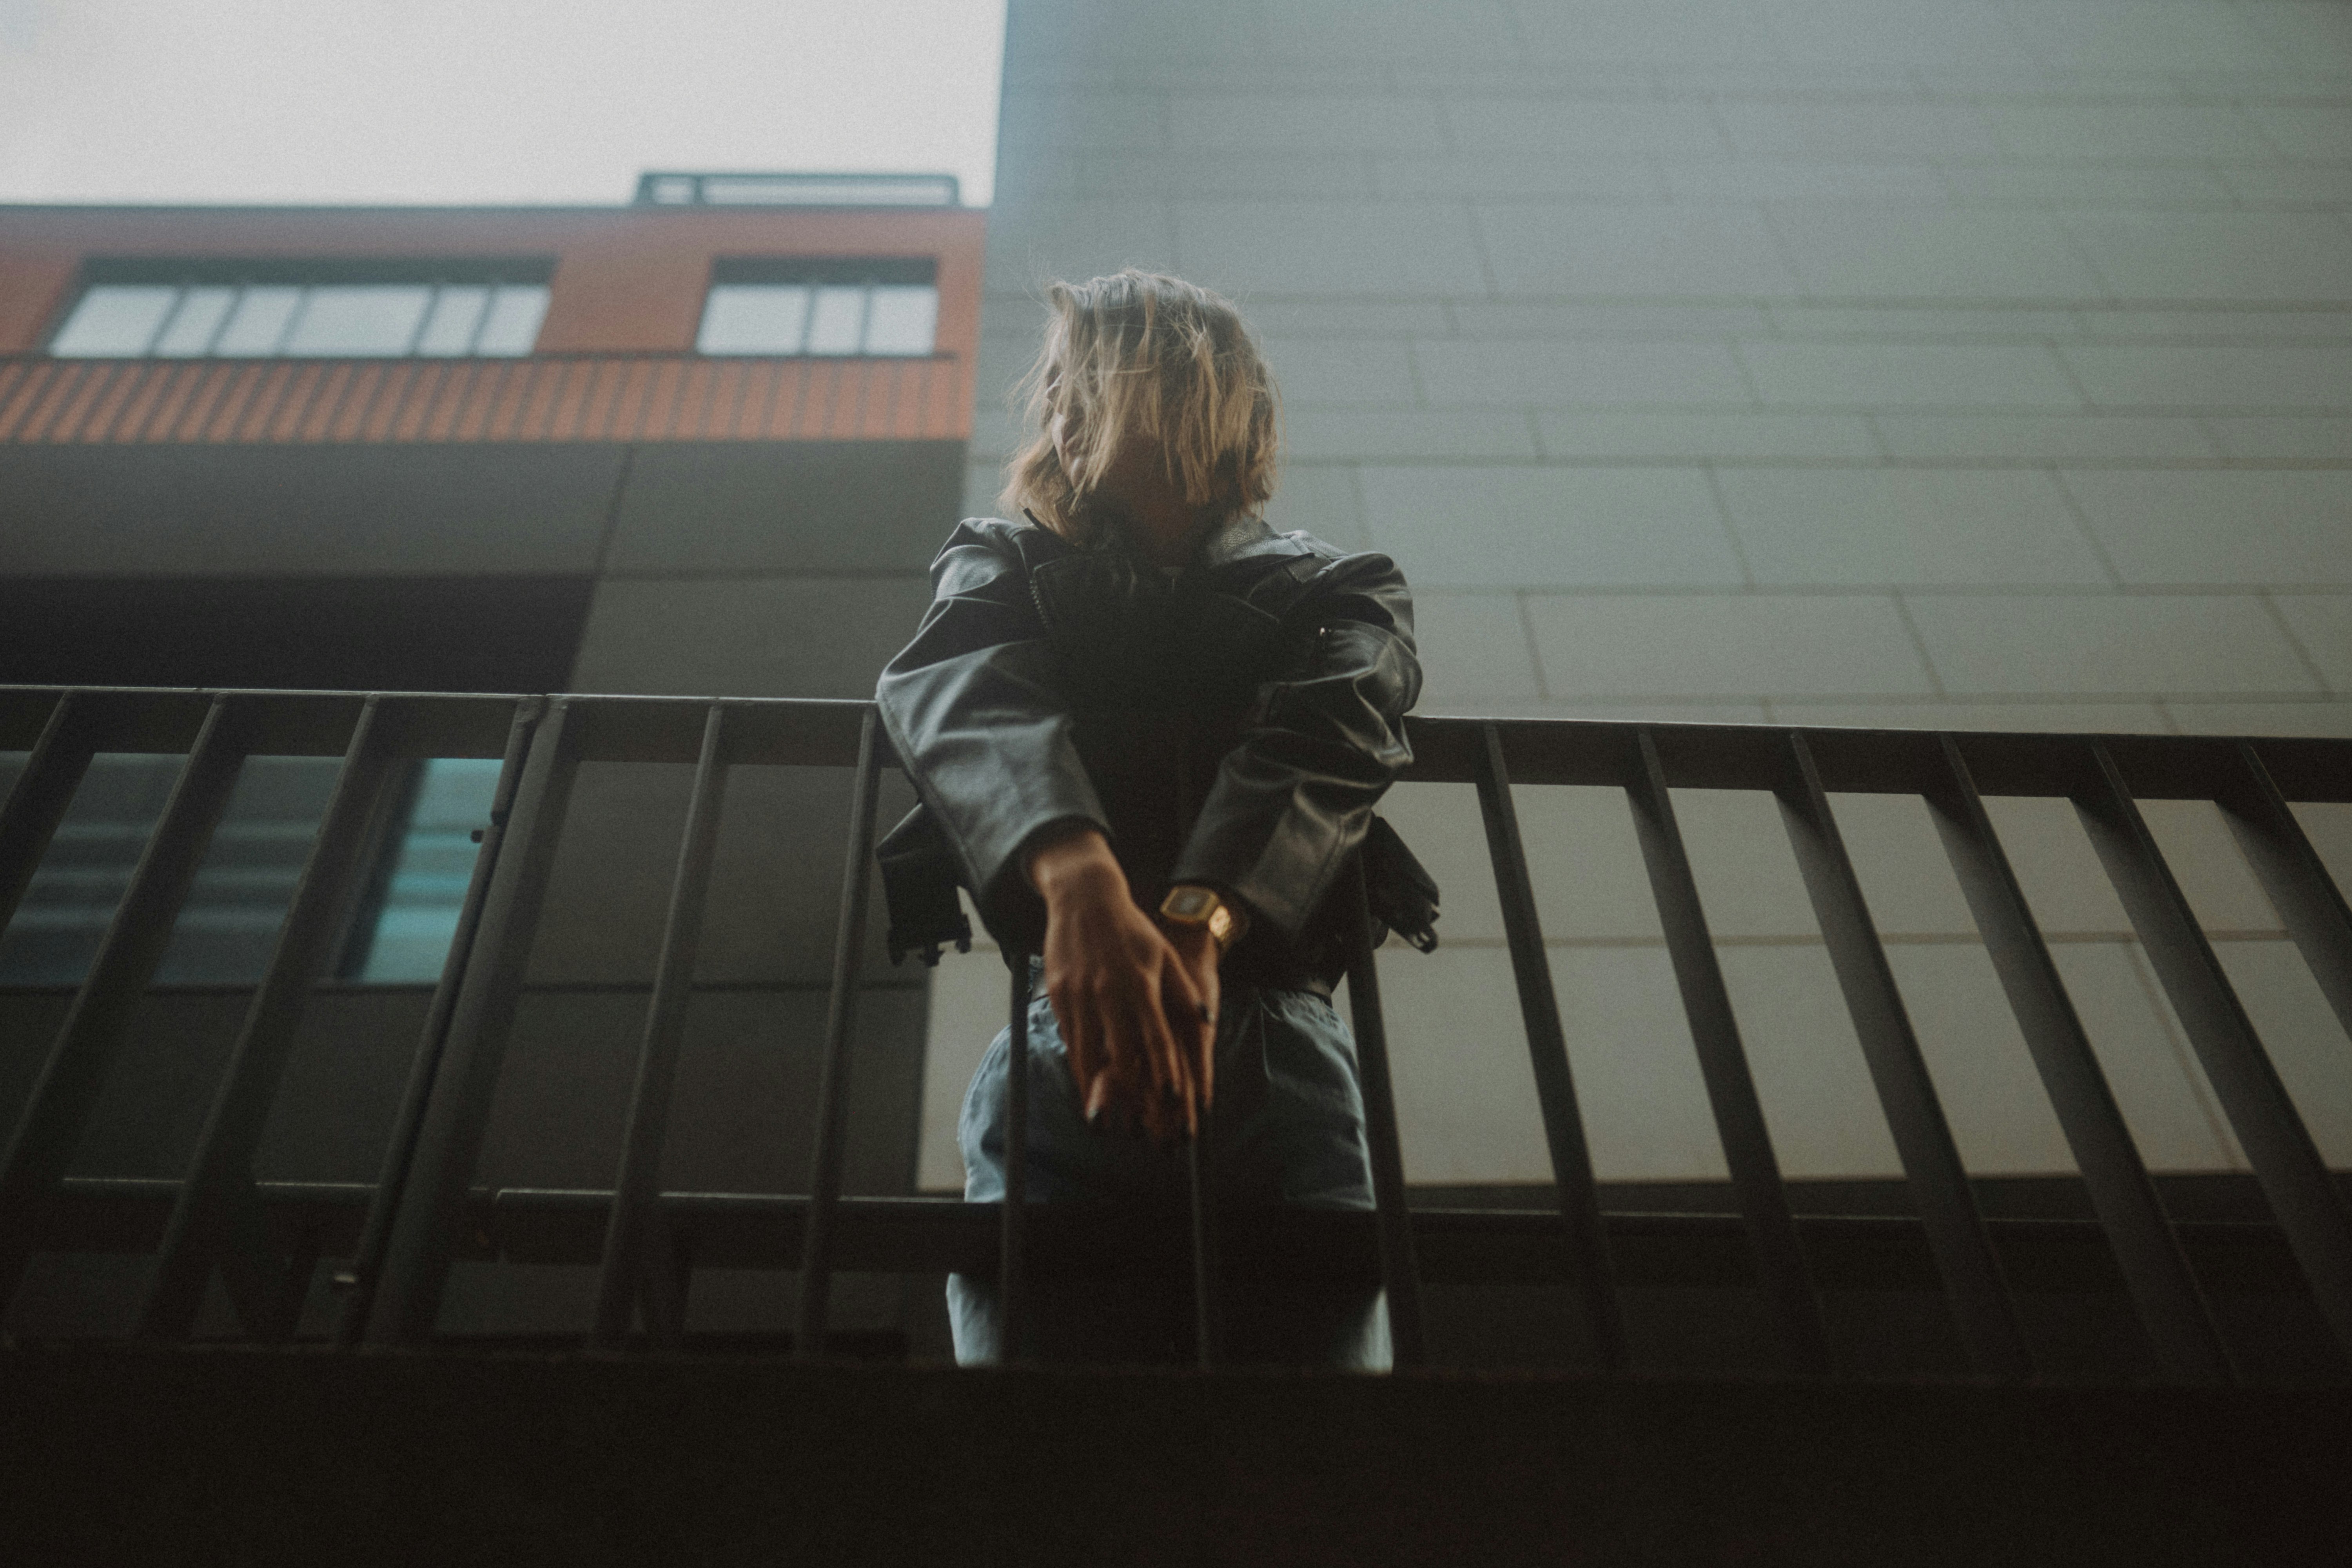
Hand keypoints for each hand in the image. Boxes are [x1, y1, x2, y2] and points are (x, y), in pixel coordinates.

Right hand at [1027, 827, 1210, 1142]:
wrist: (1085, 898)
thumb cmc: (1132, 929)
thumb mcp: (1163, 955)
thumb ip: (1183, 991)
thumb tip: (1206, 1021)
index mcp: (1140, 984)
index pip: (1155, 1037)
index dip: (1164, 1071)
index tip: (1173, 1101)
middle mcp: (1109, 992)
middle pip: (1121, 1053)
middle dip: (1132, 1094)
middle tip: (1141, 1126)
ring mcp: (1080, 994)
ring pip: (1088, 1053)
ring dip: (1097, 1090)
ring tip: (1105, 1121)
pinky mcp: (1058, 994)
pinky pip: (1068, 1038)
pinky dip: (1077, 1066)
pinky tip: (1084, 1086)